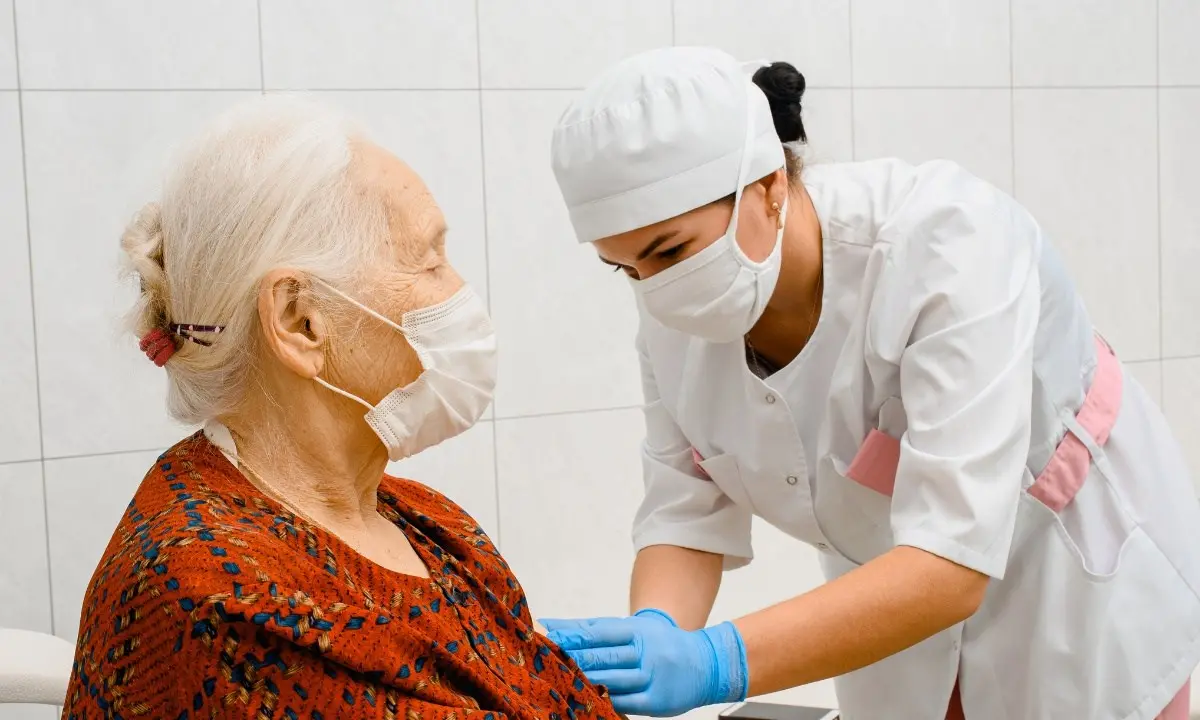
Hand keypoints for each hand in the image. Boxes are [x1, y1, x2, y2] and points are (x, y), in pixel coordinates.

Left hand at [539, 611, 747, 716]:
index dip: (573, 634)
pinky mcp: (656, 701)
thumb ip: (595, 628)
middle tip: (547, 657)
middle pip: (603, 655)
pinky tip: (586, 698)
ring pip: (611, 679)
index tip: (548, 635)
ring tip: (560, 678)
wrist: (706, 663)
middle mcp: (645, 651)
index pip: (599, 631)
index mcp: (637, 630)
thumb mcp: (633, 629)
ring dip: (584, 679)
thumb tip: (555, 625)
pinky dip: (604, 700)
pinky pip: (625, 703)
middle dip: (574, 657)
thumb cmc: (660, 643)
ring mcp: (652, 677)